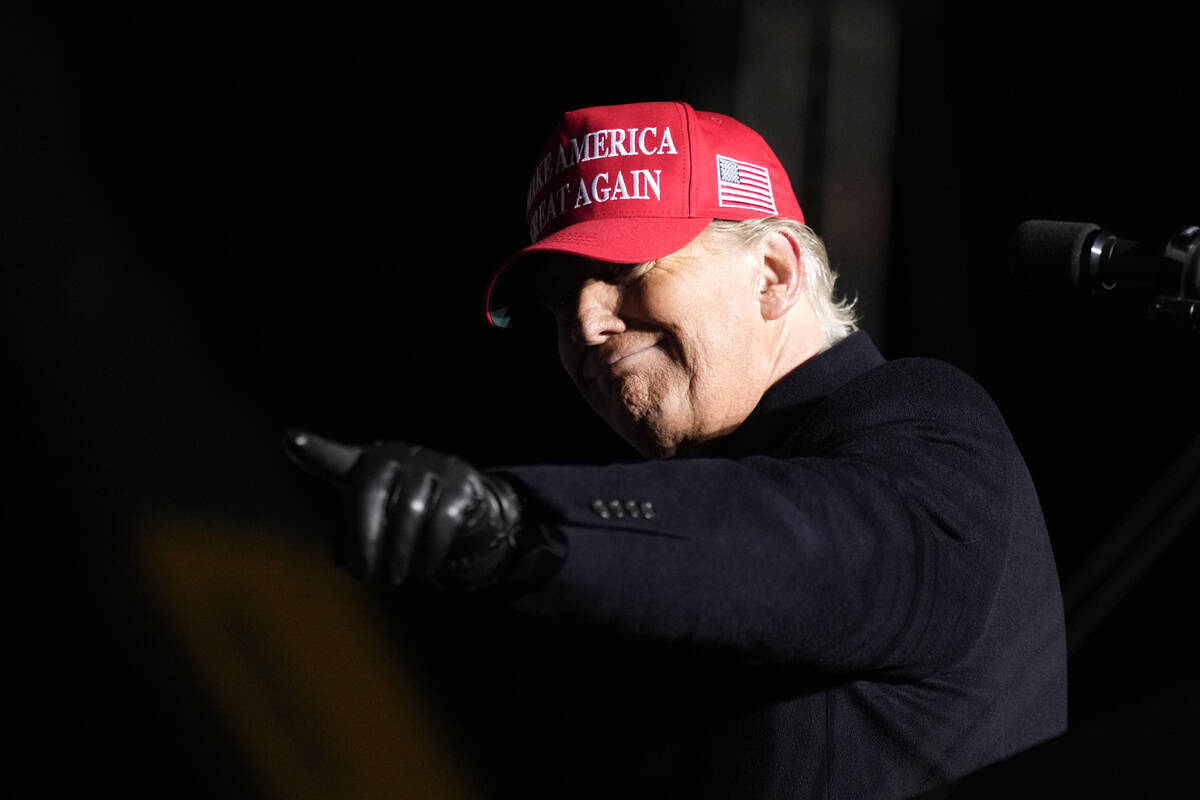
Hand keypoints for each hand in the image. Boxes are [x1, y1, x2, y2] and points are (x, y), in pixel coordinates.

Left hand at [281, 430, 525, 589]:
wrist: (461, 507)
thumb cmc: (402, 514)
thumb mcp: (371, 523)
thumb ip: (349, 536)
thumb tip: (343, 559)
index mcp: (365, 464)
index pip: (334, 458)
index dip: (313, 450)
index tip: (290, 439)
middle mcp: (396, 455)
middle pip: (371, 495)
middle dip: (365, 539)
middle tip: (365, 575)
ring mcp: (432, 463)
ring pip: (410, 511)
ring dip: (399, 552)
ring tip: (394, 579)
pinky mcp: (462, 481)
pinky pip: (443, 520)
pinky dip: (429, 553)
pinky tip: (422, 572)